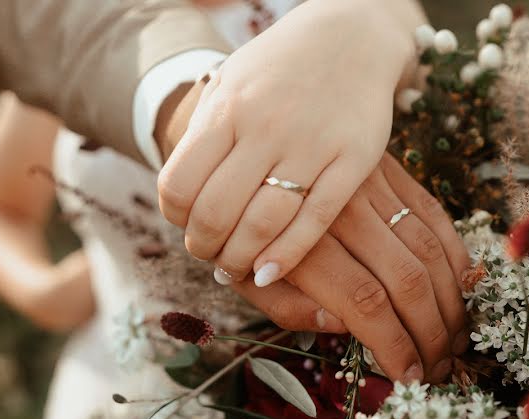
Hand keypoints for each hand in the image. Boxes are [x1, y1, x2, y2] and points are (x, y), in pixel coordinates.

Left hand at [157, 0, 422, 287]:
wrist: (353, 36)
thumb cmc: (283, 67)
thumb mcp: (232, 82)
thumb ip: (206, 134)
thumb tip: (180, 199)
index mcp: (228, 108)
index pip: (180, 185)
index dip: (176, 218)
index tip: (186, 225)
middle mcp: (266, 128)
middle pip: (216, 212)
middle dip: (204, 246)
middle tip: (210, 255)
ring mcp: (312, 147)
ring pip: (262, 223)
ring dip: (240, 258)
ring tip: (237, 266)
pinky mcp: (353, 162)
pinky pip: (315, 221)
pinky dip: (287, 255)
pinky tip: (269, 273)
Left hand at [232, 154, 470, 382]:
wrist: (245, 151)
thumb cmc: (243, 230)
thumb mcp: (241, 278)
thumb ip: (288, 309)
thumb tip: (343, 327)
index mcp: (298, 244)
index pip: (363, 301)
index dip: (393, 344)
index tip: (408, 377)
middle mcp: (339, 210)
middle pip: (405, 278)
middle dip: (430, 333)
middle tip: (441, 368)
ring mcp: (369, 185)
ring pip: (426, 249)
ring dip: (450, 302)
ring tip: (457, 340)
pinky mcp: (390, 170)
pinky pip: (434, 215)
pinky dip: (455, 257)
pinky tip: (461, 293)